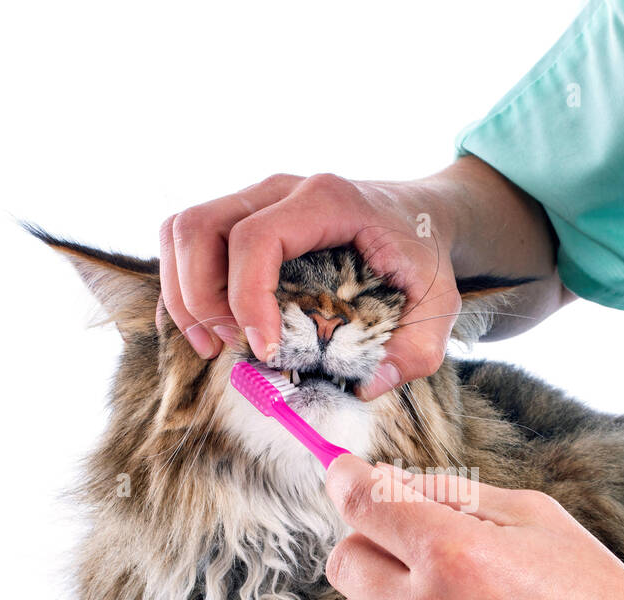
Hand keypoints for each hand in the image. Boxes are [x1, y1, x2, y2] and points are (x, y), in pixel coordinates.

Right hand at [159, 173, 459, 398]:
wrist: (421, 214)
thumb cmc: (425, 256)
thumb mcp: (440, 304)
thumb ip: (416, 350)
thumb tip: (366, 386)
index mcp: (328, 201)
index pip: (256, 237)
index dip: (247, 297)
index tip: (267, 349)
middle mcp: (281, 190)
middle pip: (199, 228)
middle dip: (201, 299)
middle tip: (232, 349)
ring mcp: (256, 199)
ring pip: (182, 231)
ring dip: (184, 294)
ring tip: (215, 345)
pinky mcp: (243, 218)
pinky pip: (189, 243)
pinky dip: (185, 288)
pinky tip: (210, 332)